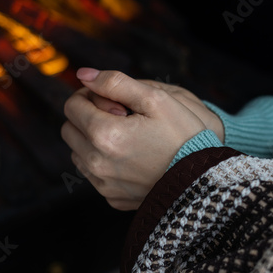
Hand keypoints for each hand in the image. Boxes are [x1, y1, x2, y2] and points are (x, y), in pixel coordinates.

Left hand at [61, 68, 205, 209]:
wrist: (204, 179)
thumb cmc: (184, 135)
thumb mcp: (156, 98)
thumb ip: (115, 82)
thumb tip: (83, 74)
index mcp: (104, 134)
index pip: (72, 105)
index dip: (89, 95)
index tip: (112, 99)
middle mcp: (97, 162)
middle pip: (69, 129)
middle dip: (86, 117)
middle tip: (118, 116)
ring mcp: (103, 184)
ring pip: (77, 153)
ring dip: (91, 140)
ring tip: (124, 137)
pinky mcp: (112, 197)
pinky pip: (93, 175)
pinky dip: (102, 163)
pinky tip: (128, 158)